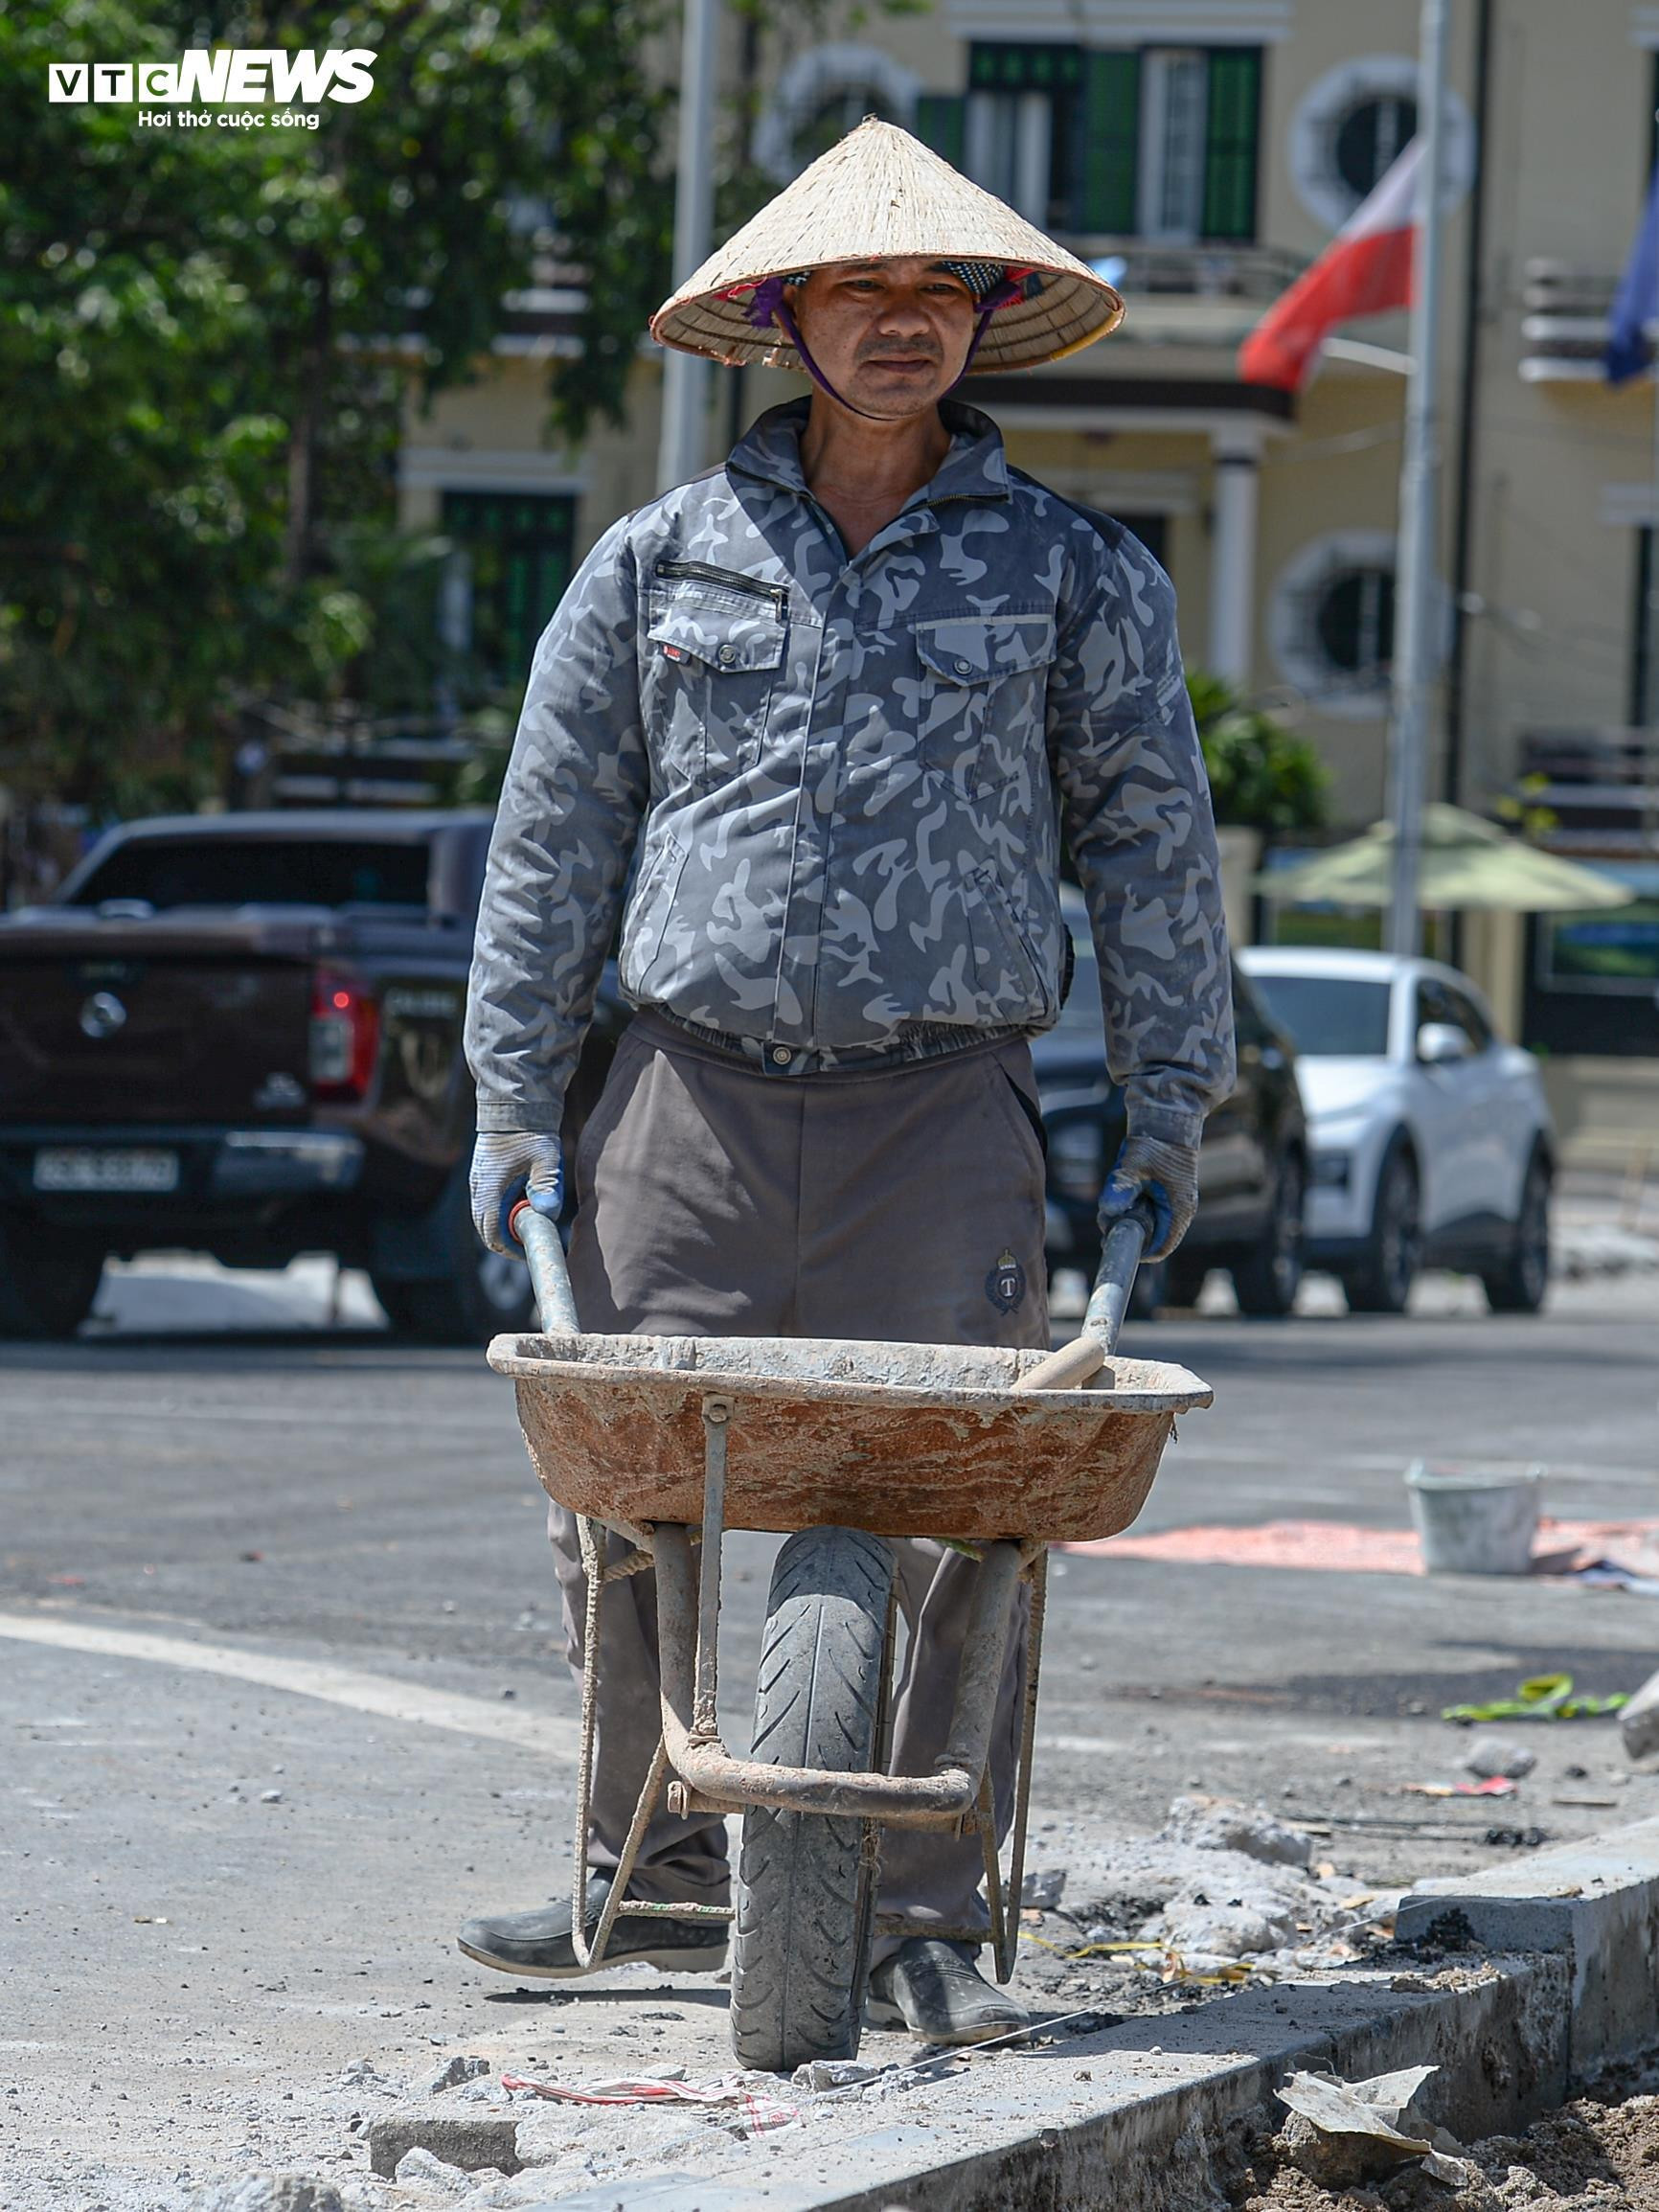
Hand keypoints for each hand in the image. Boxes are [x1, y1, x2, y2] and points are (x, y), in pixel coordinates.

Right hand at [469, 1131, 563, 1255]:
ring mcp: (479, 1182)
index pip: (492, 1233)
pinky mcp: (484, 1176)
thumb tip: (547, 1213)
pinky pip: (489, 1203)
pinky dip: (503, 1211)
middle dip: (507, 1241)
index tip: (529, 1252)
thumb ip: (546, 1185)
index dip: (510, 1249)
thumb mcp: (545, 1158)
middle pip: (486, 1229)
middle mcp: (478, 1188)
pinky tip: (523, 1205)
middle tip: (531, 1242)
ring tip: (530, 1222)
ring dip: (505, 1225)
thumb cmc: (531, 1131)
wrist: (515, 1106)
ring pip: (486, 1217)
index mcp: (489, 1188)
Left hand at [1099, 1134, 1199, 1260]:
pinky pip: (1145, 1211)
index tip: (1112, 1241)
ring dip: (1126, 1216)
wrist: (1168, 1118)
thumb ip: (1121, 1187)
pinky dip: (1130, 1205)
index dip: (1136, 1251)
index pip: (1160, 1248)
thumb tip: (1108, 1210)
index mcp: (1179, 1209)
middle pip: (1150, 1238)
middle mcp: (1179, 1211)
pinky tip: (1122, 1190)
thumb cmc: (1156, 1141)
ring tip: (1113, 1196)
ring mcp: (1173, 1203)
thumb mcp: (1135, 1163)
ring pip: (1146, 1224)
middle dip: (1126, 1230)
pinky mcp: (1164, 1195)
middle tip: (1105, 1217)